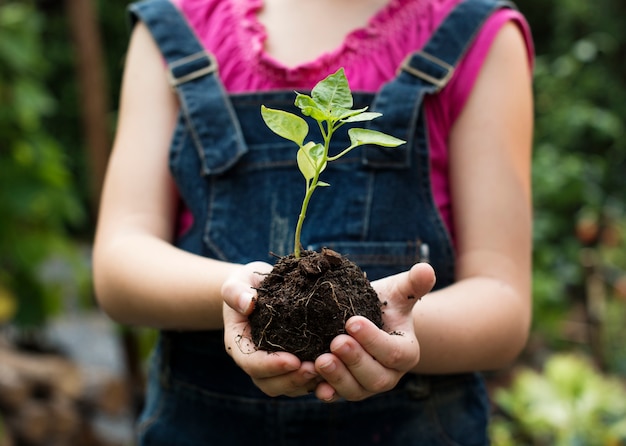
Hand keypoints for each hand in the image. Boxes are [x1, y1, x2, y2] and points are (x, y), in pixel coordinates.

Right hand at [221, 261, 320, 396]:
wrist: (260, 289)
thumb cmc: (248, 284)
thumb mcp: (238, 282)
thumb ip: (237, 292)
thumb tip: (248, 303)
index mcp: (240, 345)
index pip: (251, 363)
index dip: (271, 366)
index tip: (293, 360)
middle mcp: (256, 362)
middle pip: (269, 383)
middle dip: (292, 380)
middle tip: (314, 369)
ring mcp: (275, 367)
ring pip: (288, 386)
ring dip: (307, 383)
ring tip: (328, 371)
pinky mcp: (293, 364)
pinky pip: (304, 381)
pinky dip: (319, 381)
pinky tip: (338, 372)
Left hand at [313, 262, 435, 401]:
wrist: (366, 318)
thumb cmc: (384, 303)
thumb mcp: (398, 291)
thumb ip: (413, 284)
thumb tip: (426, 269)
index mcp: (406, 353)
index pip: (394, 353)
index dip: (374, 340)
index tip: (352, 321)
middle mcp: (389, 375)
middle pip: (377, 378)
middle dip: (355, 361)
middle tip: (336, 342)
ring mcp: (367, 385)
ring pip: (356, 390)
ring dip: (337, 378)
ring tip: (319, 361)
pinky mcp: (346, 389)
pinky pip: (336, 395)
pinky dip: (325, 390)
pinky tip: (310, 379)